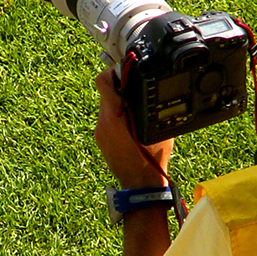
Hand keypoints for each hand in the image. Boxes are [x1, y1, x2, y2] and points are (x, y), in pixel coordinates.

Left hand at [94, 66, 172, 188]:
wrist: (140, 183)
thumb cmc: (151, 157)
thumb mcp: (156, 126)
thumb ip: (144, 105)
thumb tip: (141, 90)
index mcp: (115, 114)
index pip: (103, 81)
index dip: (113, 72)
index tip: (124, 72)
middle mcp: (103, 121)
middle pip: (106, 93)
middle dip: (120, 89)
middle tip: (135, 90)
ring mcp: (100, 131)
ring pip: (107, 107)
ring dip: (119, 105)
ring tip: (136, 112)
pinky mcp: (100, 140)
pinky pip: (107, 121)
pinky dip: (117, 119)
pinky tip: (131, 127)